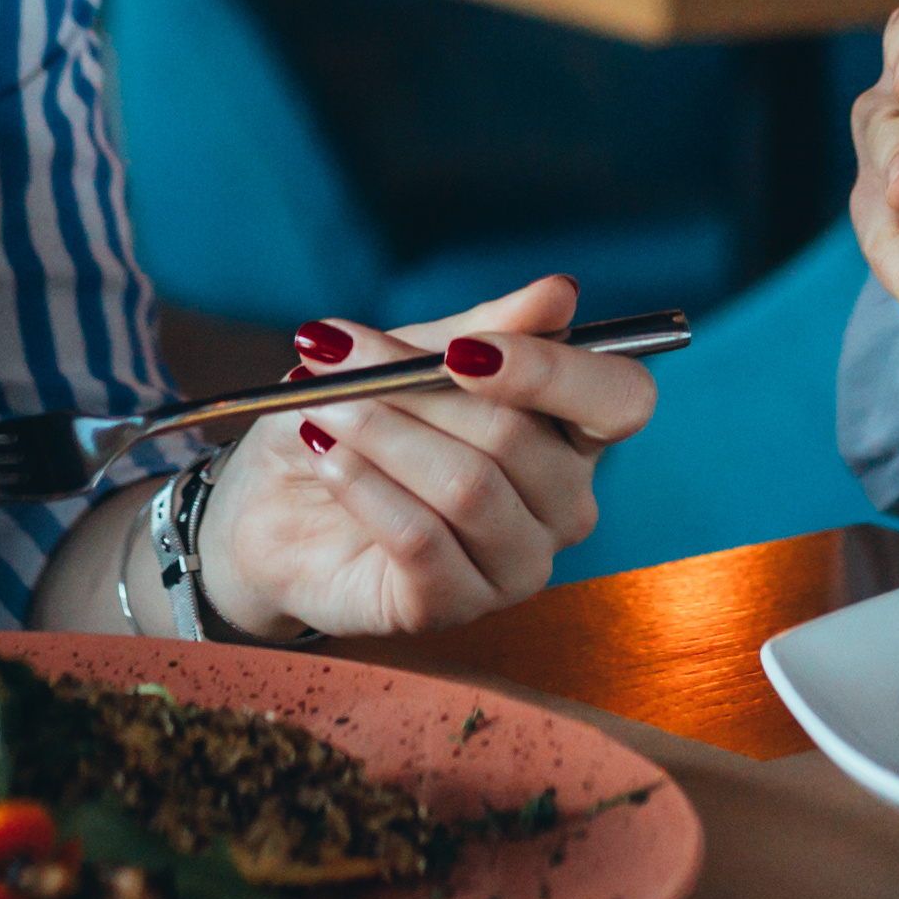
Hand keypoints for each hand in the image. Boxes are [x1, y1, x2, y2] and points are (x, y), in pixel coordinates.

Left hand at [190, 277, 658, 638]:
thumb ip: (484, 330)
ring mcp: (517, 565)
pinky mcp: (454, 606)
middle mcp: (564, 504)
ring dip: (379, 434)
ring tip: (320, 409)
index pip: (620, 400)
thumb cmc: (362, 420)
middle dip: (415, 389)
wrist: (278, 502)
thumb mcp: (412, 357)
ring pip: (467, 488)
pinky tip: (324, 456)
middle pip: (518, 439)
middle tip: (338, 363)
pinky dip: (363, 486)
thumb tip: (559, 293)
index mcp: (573, 432)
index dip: (552, 372)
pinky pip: (421, 540)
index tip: (462, 351)